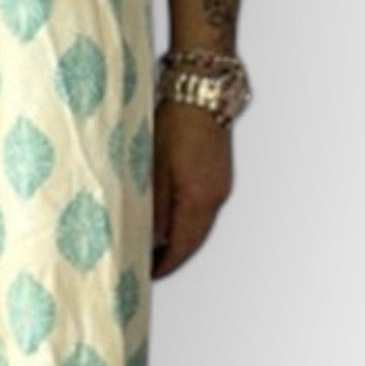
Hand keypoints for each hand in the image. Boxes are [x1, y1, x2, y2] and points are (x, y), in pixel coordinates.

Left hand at [151, 98, 232, 278]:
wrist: (201, 88)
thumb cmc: (173, 123)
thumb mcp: (154, 168)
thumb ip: (152, 208)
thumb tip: (150, 242)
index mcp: (200, 200)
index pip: (182, 248)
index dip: (163, 266)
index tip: (143, 277)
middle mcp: (216, 198)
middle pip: (193, 242)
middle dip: (170, 258)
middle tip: (144, 268)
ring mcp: (221, 186)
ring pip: (198, 227)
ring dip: (178, 241)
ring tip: (151, 248)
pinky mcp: (219, 174)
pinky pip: (202, 210)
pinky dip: (185, 223)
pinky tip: (167, 220)